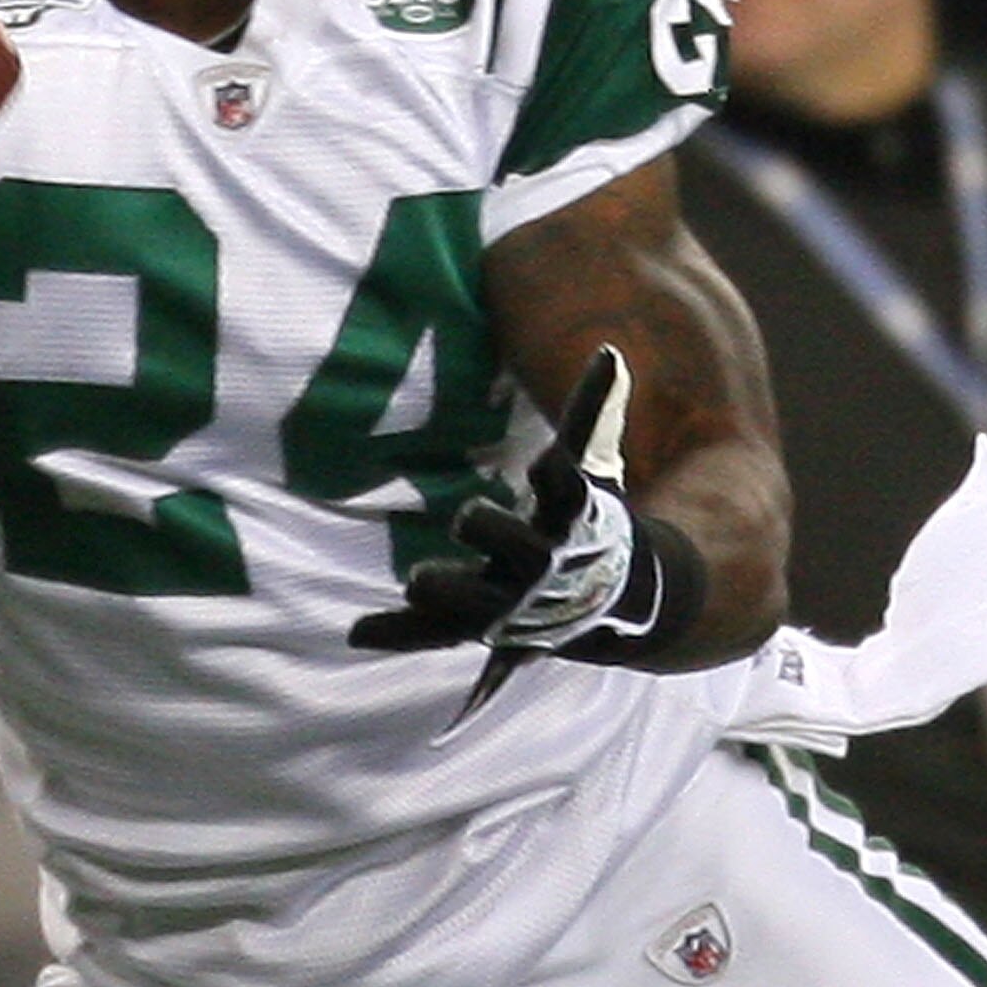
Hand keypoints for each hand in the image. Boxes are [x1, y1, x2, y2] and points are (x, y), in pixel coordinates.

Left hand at [350, 346, 707, 705]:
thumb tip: (611, 351)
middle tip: (464, 514)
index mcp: (571, 520)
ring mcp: (522, 605)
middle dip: (490, 529)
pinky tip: (359, 632)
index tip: (541, 463)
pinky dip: (408, 635)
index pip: (565, 492)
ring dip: (452, 589)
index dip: (555, 478)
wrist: (627, 603)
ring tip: (415, 579)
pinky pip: (446, 635)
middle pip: (520, 548)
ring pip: (483, 601)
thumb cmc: (594, 521)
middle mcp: (547, 563)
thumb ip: (593, 414)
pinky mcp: (496, 631)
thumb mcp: (598, 469)